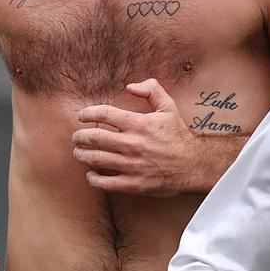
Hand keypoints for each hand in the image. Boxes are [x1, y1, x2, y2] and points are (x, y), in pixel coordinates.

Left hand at [73, 79, 195, 195]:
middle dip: (80, 136)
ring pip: (96, 159)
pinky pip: (106, 183)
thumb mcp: (169, 107)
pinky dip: (93, 179)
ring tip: (78, 153)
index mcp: (139, 124)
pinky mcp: (134, 184)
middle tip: (76, 137)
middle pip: (94, 138)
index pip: (104, 114)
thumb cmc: (178, 136)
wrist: (193, 164)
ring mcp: (132, 165)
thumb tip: (130, 86)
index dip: (87, 114)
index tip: (81, 117)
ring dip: (82, 155)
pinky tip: (91, 175)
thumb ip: (151, 90)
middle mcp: (132, 144)